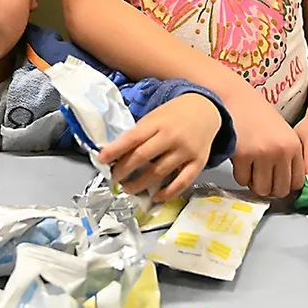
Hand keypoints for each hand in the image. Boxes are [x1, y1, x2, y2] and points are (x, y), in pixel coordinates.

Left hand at [97, 94, 221, 201]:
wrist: (206, 110)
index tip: (101, 160)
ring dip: (140, 184)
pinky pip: (182, 182)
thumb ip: (139, 134)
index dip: (115, 150)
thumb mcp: (154, 117)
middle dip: (124, 170)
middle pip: (143, 157)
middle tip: (114, 179)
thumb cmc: (174, 115)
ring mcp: (186, 151)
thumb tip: (117, 155)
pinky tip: (155, 197)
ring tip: (128, 189)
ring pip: (159, 172)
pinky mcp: (198, 163)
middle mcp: (172, 137)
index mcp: (158, 123)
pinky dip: (167, 193)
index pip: (132, 138)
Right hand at [227, 88, 304, 197]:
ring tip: (250, 170)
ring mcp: (261, 154)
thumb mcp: (280, 131)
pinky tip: (240, 162)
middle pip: (280, 189)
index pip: (298, 182)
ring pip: (261, 189)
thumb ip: (287, 155)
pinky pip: (242, 180)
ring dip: (254, 183)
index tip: (277, 181)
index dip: (286, 184)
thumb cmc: (255, 113)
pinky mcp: (242, 156)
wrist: (233, 96)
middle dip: (270, 187)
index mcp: (294, 145)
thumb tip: (287, 184)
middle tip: (261, 178)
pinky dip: (240, 175)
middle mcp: (280, 151)